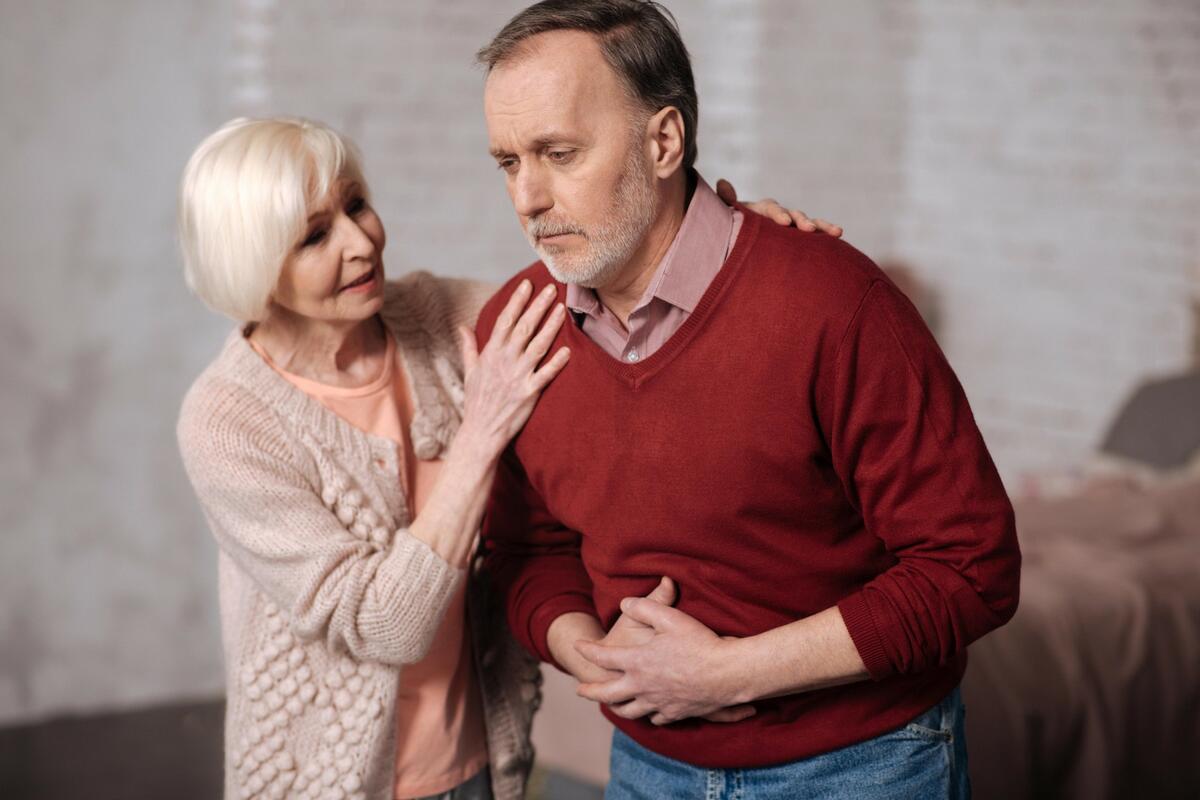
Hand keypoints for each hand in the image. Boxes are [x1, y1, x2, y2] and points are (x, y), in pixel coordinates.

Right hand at [457, 280, 569, 455]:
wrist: (481, 432)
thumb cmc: (476, 401)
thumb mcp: (469, 371)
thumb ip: (468, 347)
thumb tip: (462, 326)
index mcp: (491, 353)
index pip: (505, 320)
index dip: (516, 301)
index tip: (527, 284)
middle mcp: (504, 361)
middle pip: (523, 328)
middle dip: (537, 306)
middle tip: (551, 288)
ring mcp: (517, 376)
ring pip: (537, 346)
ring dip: (550, 327)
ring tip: (562, 310)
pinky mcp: (528, 393)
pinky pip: (545, 375)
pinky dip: (556, 363)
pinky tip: (568, 350)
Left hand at [576, 590, 755, 725]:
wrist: (727, 674)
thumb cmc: (699, 643)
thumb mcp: (670, 617)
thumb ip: (644, 606)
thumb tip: (625, 602)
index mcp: (637, 661)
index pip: (603, 657)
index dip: (588, 650)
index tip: (579, 646)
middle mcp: (642, 686)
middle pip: (607, 694)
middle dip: (591, 691)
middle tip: (580, 690)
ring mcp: (658, 702)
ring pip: (630, 711)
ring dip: (617, 707)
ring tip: (611, 705)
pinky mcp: (675, 713)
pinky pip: (656, 718)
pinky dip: (649, 715)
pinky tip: (650, 712)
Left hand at [716, 178, 843, 236]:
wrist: (742, 238)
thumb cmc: (733, 227)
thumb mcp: (727, 214)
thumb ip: (727, 201)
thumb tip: (722, 182)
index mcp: (763, 209)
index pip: (772, 209)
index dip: (779, 214)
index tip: (785, 222)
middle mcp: (781, 215)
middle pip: (795, 215)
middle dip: (803, 221)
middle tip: (809, 229)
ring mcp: (792, 227)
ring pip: (809, 224)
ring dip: (822, 226)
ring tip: (837, 231)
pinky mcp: (799, 239)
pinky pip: (814, 238)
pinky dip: (825, 236)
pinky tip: (839, 237)